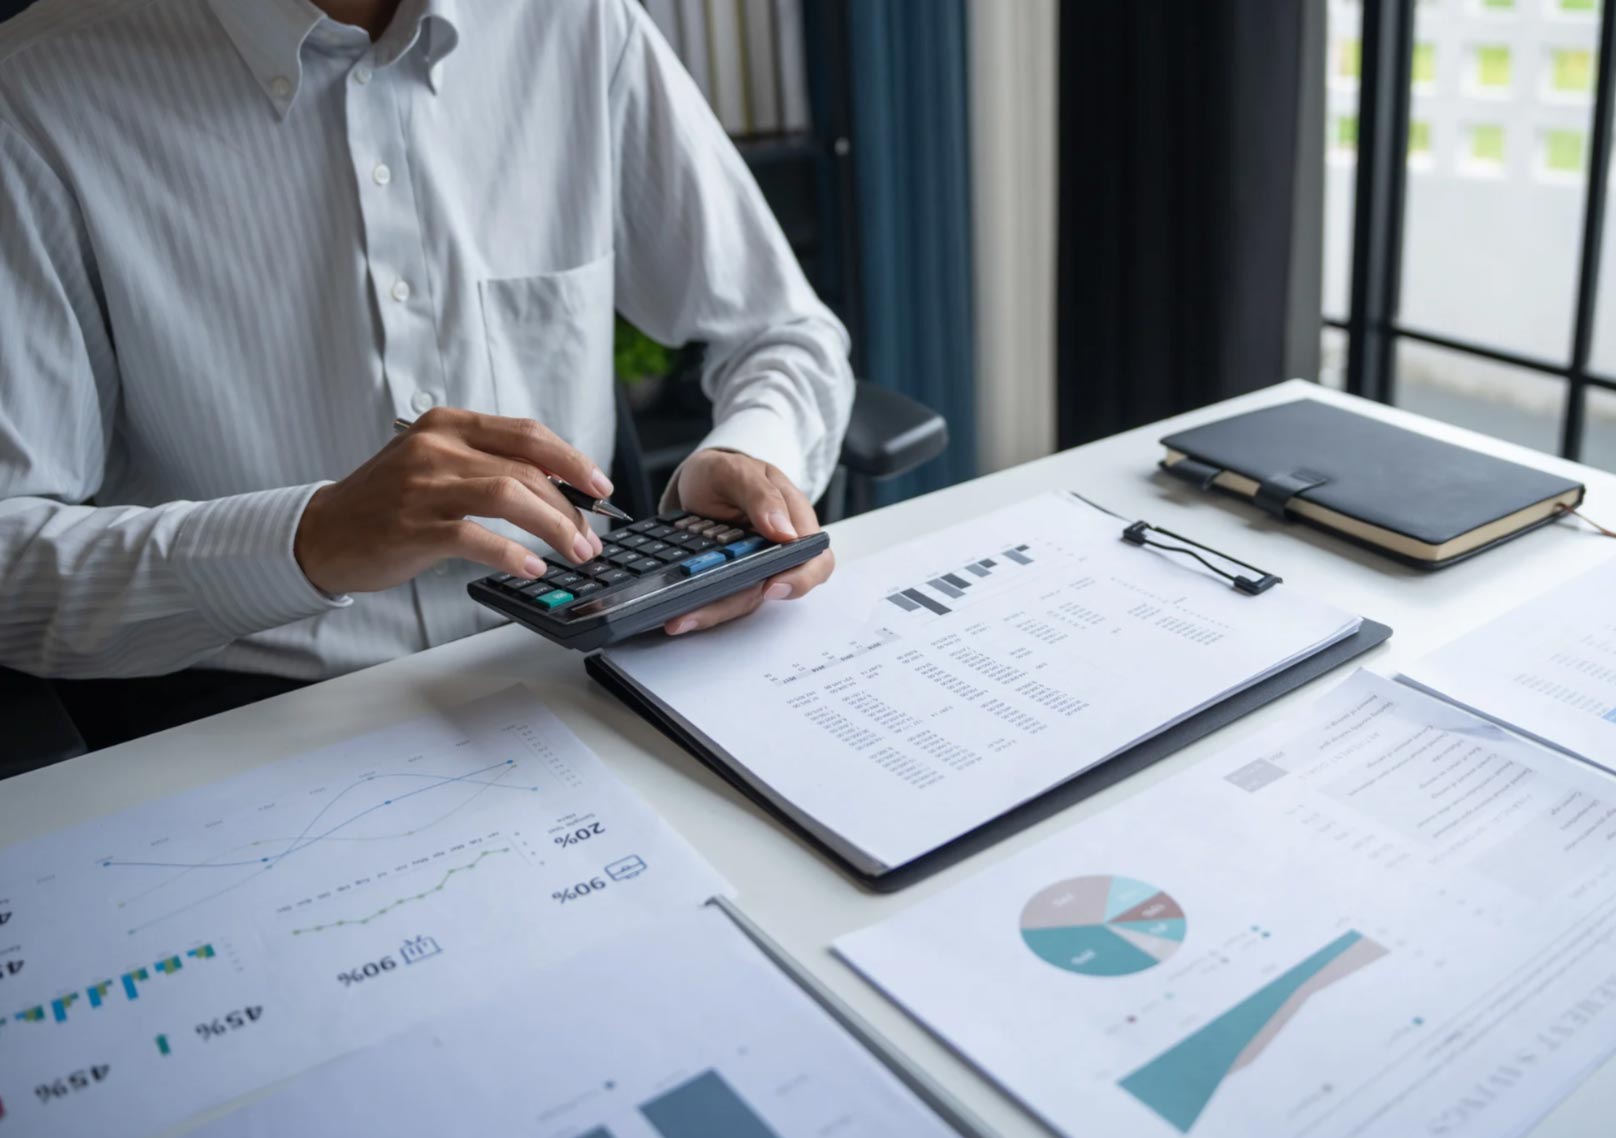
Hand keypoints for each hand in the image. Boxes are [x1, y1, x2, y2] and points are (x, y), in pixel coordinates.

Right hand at [294, 408, 608, 594]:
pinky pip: (477, 537)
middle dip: (571, 508)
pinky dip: (512, 553)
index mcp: (449, 424)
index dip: (572, 460)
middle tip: (590, 538)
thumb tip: (557, 487)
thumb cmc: (387, 502)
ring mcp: (424, 486)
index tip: (600, 486)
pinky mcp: (414, 526)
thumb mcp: (436, 464)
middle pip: (527, 469)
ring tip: (575, 553)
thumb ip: (488, 465)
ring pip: (511, 496)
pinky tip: (532, 568)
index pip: (527, 434)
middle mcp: (437, 447)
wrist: (323, 533)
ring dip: (554, 527)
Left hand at [663, 449, 834, 634]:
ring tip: (677, 619)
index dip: (800, 579)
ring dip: (712, 612)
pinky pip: (722, 598)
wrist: (699, 480)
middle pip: (777, 590)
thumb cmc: (724, 473)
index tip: (771, 586)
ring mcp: (756, 567)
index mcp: (795, 519)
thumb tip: (784, 533)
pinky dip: (699, 607)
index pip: (815, 558)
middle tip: (698, 613)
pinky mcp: (732, 579)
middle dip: (739, 603)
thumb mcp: (737, 471)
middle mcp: (779, 550)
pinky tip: (676, 615)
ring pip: (745, 599)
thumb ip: (761, 495)